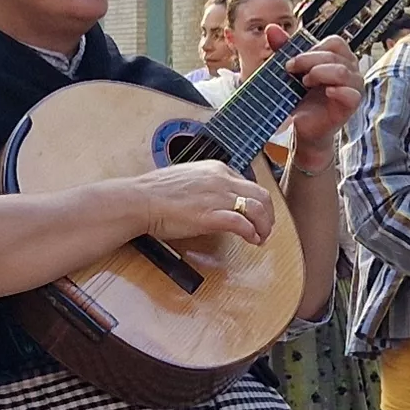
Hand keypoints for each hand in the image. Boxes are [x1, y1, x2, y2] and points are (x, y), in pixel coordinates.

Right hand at [129, 159, 279, 247]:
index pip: (248, 184)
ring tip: (261, 237)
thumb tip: (212, 198)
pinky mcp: (212, 216)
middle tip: (266, 228)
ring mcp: (218, 197)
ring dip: (264, 225)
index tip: (255, 215)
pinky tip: (252, 240)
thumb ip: (205, 185)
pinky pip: (242, 224)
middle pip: (261, 195)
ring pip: (257, 209)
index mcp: (216, 169)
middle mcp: (222, 180)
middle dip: (268, 214)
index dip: (257, 202)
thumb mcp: (188, 178)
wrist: (141, 200)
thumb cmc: (156, 192)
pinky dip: (252, 233)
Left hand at [273, 34, 361, 151]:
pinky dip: (338, 91)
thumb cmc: (299, 99)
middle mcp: (350, 70)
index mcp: (338, 58)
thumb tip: (272, 28)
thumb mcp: (289, 71)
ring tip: (305, 83)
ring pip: (343, 71)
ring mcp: (353, 87)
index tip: (292, 61)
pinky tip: (326, 92)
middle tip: (292, 70)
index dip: (313, 48)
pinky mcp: (351, 105)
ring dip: (320, 73)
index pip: (334, 42)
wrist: (301, 128)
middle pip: (336, 54)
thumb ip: (284, 49)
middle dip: (309, 59)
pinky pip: (352, 94)